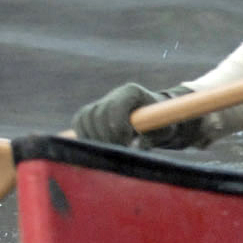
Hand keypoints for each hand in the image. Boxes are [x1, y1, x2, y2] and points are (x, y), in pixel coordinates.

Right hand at [71, 82, 208, 149]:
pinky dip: (85, 137)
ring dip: (95, 139)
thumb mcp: (162, 132)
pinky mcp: (90, 113)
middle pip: (97, 116)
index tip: (127, 143)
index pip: (114, 109)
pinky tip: (100, 146)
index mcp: (132, 92)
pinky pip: (79, 124)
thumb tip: (132, 148)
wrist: (154, 120)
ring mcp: (100, 103)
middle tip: (118, 150)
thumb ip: (148, 139)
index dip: (118, 129)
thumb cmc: (162, 125)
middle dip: (106, 137)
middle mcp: (113, 94)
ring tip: (111, 149)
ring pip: (85, 120)